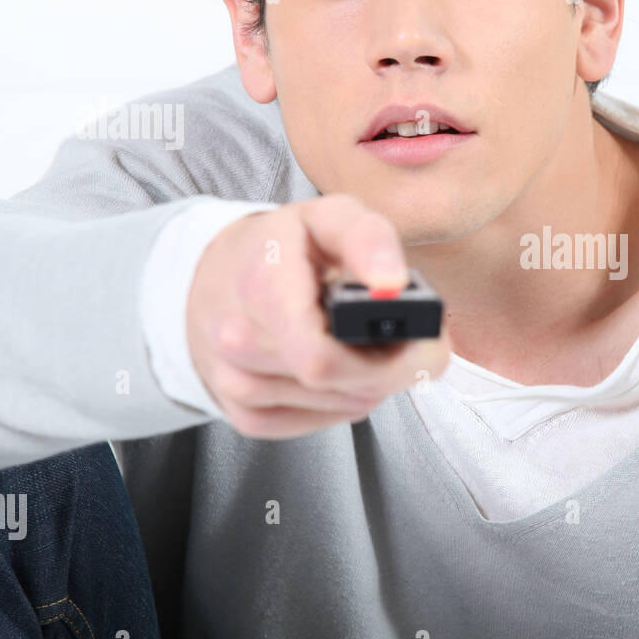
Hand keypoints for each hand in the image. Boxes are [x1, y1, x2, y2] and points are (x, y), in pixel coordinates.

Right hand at [186, 193, 450, 437]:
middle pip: (346, 384)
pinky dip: (347, 397)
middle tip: (405, 334)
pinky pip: (325, 422)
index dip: (389, 355)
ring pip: (345, 405)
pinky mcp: (246, 415)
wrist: (218, 278)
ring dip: (373, 379)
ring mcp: (237, 384)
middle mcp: (238, 342)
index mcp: (260, 287)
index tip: (420, 336)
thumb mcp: (328, 217)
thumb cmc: (279, 248)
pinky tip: (343, 366)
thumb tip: (393, 284)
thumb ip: (367, 238)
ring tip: (366, 341)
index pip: (323, 357)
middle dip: (393, 363)